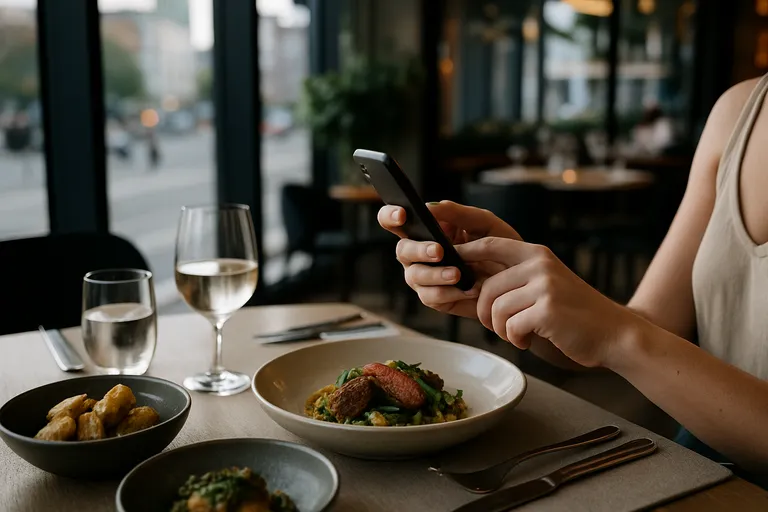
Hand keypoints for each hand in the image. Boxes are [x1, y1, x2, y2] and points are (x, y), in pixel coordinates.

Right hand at [377, 201, 519, 318]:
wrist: (519, 280)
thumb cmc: (500, 246)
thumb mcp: (484, 223)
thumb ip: (458, 213)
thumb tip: (430, 206)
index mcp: (426, 230)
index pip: (395, 220)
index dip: (391, 216)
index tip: (403, 215)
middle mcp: (419, 253)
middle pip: (402, 250)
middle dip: (418, 250)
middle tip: (439, 250)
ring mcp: (425, 277)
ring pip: (414, 275)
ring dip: (435, 274)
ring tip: (458, 274)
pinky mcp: (436, 298)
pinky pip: (430, 297)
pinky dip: (448, 292)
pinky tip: (468, 288)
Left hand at [455, 237, 639, 367]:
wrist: (613, 334)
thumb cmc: (572, 315)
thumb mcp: (544, 285)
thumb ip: (513, 279)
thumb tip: (468, 281)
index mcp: (536, 254)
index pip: (490, 244)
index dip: (465, 251)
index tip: (448, 262)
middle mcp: (540, 264)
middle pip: (486, 287)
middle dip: (484, 313)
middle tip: (500, 327)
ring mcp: (545, 286)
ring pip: (496, 309)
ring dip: (501, 329)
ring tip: (519, 334)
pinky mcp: (547, 310)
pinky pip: (510, 327)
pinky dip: (515, 340)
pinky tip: (529, 341)